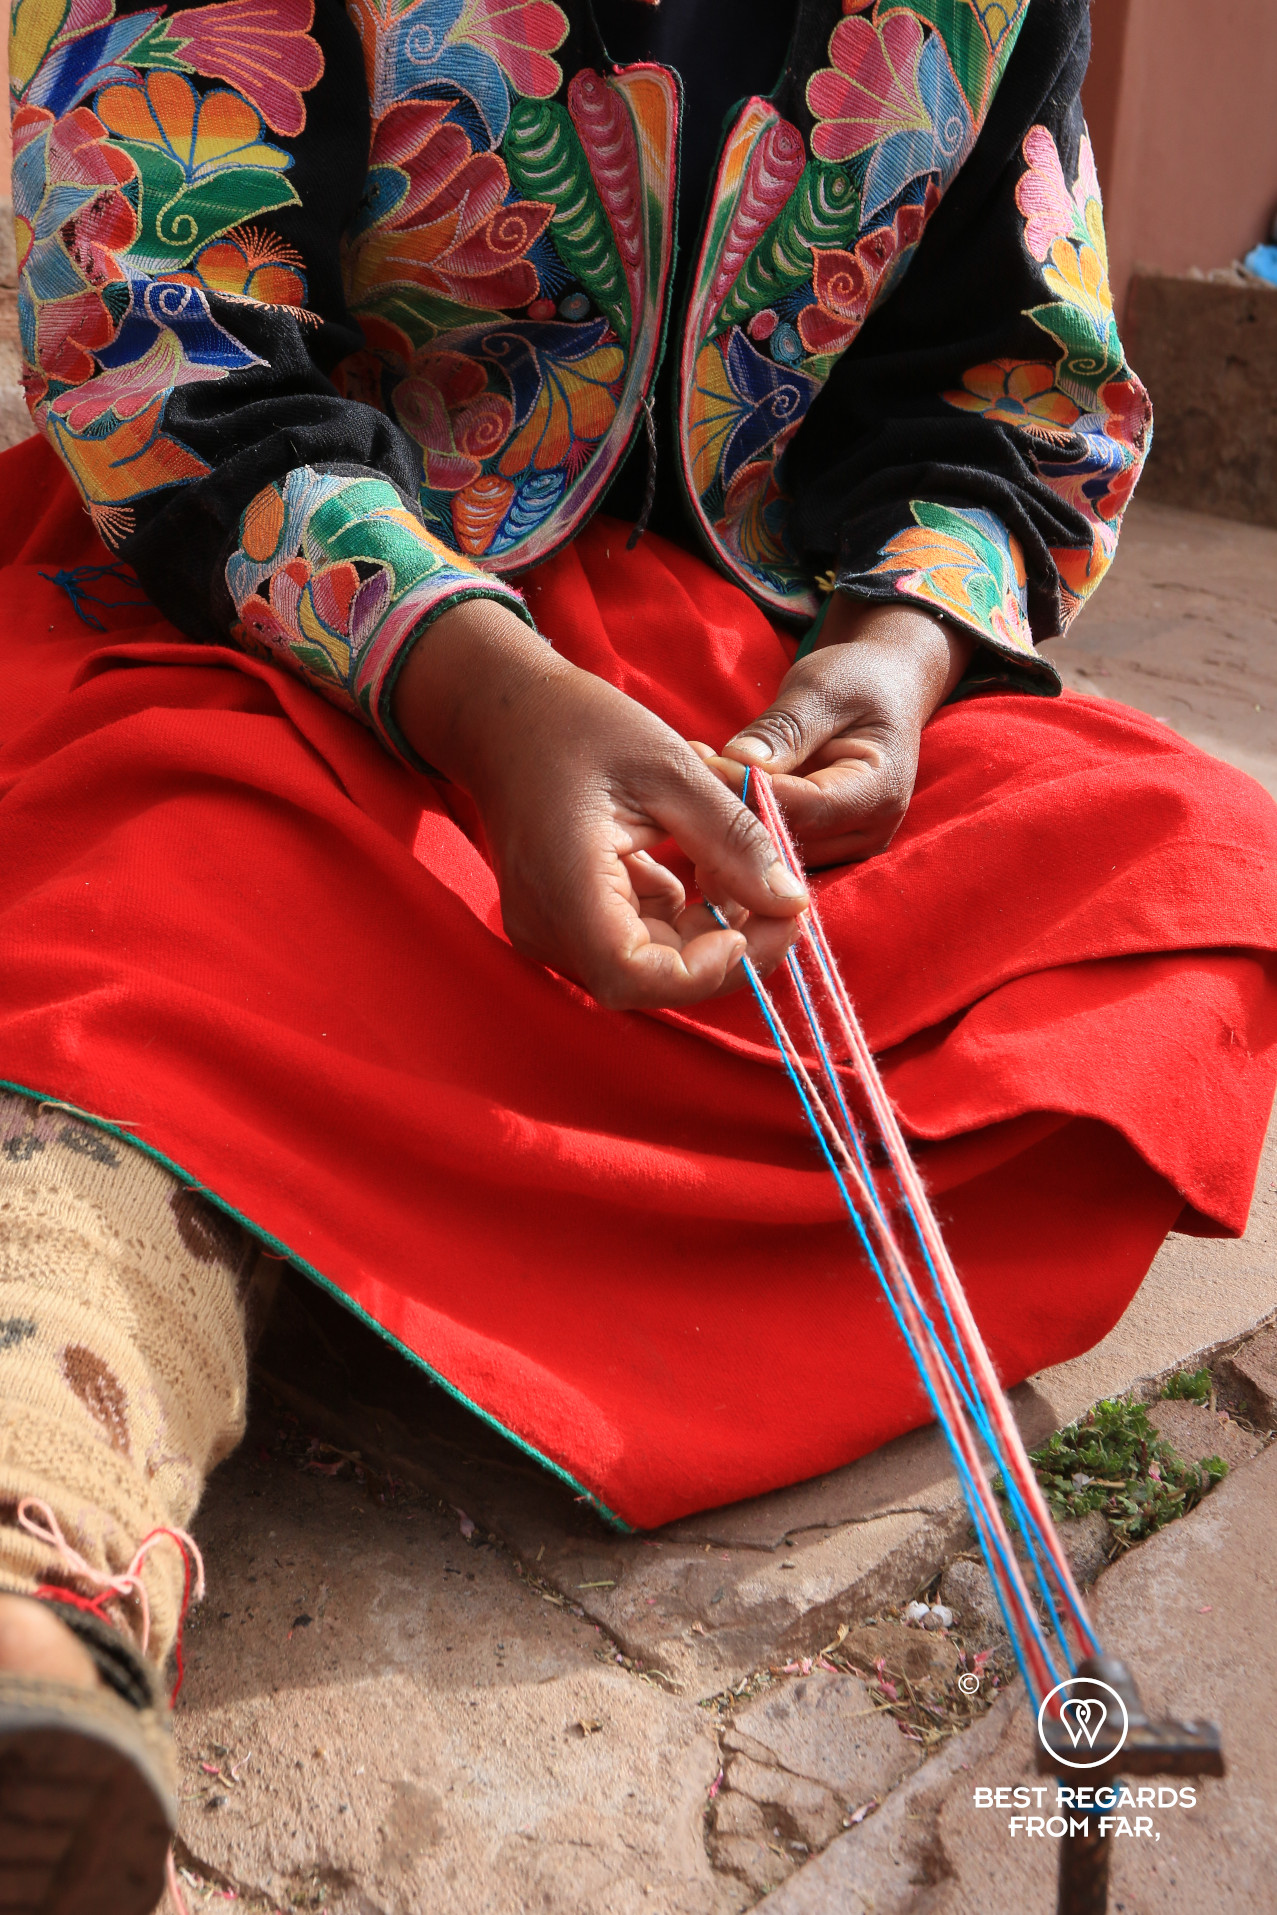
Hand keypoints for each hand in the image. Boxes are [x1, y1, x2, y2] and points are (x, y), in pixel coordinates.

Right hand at [391, 599, 807, 1009]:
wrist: (505, 716)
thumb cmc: (579, 726)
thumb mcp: (673, 770)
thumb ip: (733, 841)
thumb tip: (792, 903)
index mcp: (566, 887)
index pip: (634, 976)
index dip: (705, 971)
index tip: (758, 924)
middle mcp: (548, 926)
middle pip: (649, 979)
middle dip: (725, 952)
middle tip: (783, 907)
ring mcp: (552, 928)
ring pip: (647, 964)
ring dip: (707, 934)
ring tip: (748, 878)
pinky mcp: (565, 920)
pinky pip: (634, 940)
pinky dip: (681, 919)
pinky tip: (705, 871)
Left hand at [694, 598, 973, 867]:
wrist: (884, 692)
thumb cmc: (857, 683)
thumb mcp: (821, 689)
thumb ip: (784, 729)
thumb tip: (741, 763)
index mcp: (880, 790)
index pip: (810, 808)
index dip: (754, 792)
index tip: (708, 764)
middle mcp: (870, 831)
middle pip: (790, 840)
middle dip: (737, 806)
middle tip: (692, 764)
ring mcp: (848, 847)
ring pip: (776, 852)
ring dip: (733, 816)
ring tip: (699, 770)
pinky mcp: (825, 847)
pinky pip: (775, 847)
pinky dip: (743, 821)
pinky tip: (714, 789)